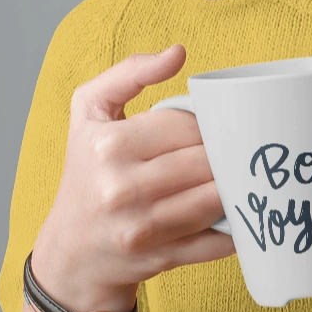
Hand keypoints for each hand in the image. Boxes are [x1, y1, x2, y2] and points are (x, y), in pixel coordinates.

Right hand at [31, 44, 235, 311]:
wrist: (71, 250)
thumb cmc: (87, 169)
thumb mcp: (90, 111)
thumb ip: (131, 72)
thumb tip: (178, 52)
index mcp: (108, 145)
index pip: (187, 125)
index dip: (209, 123)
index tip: (216, 124)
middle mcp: (121, 189)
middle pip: (206, 161)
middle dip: (228, 152)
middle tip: (238, 147)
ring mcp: (141, 229)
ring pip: (217, 198)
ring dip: (237, 185)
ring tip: (240, 173)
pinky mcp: (161, 259)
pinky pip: (219, 240)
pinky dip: (237, 226)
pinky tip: (239, 211)